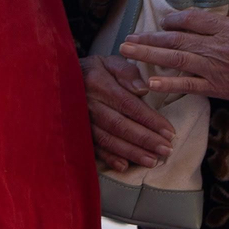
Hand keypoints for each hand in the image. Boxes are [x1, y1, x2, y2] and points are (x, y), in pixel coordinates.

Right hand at [82, 54, 172, 171]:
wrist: (60, 78)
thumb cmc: (94, 71)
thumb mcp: (110, 62)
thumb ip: (127, 72)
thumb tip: (143, 90)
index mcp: (99, 84)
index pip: (129, 105)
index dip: (150, 120)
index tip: (169, 132)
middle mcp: (88, 104)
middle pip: (120, 125)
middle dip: (145, 140)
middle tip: (166, 150)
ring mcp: (80, 120)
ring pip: (108, 139)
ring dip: (131, 152)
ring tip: (152, 161)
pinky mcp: (76, 131)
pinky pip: (92, 146)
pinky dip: (107, 158)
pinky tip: (123, 166)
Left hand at [119, 9, 228, 110]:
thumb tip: (206, 16)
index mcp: (228, 28)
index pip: (191, 19)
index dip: (172, 19)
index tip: (162, 22)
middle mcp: (218, 46)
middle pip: (176, 39)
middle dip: (148, 38)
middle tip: (127, 38)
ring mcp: (216, 68)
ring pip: (175, 59)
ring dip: (147, 55)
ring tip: (127, 52)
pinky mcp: (219, 88)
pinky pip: (189, 85)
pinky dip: (168, 84)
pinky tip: (149, 82)